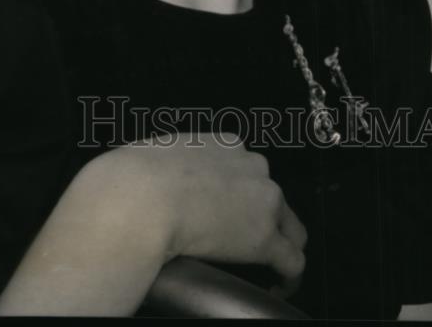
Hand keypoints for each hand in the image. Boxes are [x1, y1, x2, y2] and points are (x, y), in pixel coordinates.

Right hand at [84, 132, 306, 295]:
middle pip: (272, 196)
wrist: (143, 198)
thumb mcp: (159, 151)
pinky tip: (277, 287)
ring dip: (280, 246)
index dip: (241, 193)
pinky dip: (288, 278)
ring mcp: (264, 202)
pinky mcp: (265, 239)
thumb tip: (157, 168)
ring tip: (267, 268)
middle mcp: (253, 167)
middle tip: (242, 241)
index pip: (248, 169)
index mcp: (227, 144)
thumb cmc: (138, 175)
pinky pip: (293, 261)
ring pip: (290, 226)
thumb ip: (173, 157)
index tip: (230, 210)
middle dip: (262, 218)